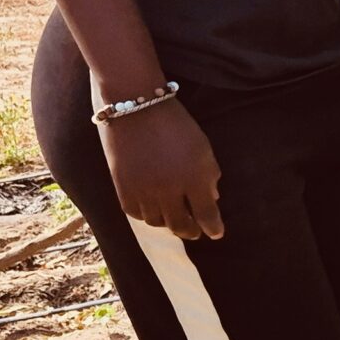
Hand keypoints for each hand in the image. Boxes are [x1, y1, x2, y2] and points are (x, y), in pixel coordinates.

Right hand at [101, 101, 224, 240]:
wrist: (136, 106)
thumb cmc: (176, 124)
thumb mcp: (202, 147)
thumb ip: (209, 175)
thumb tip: (211, 199)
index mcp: (194, 178)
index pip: (207, 214)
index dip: (213, 227)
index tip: (216, 232)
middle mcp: (168, 189)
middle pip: (181, 225)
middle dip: (191, 232)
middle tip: (196, 232)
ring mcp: (144, 190)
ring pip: (157, 222)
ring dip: (168, 223)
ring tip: (175, 218)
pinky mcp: (122, 188)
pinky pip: (136, 213)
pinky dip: (146, 215)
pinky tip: (154, 210)